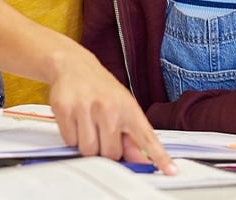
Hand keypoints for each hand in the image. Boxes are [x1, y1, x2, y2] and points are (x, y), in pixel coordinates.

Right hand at [47, 49, 176, 175]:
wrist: (74, 65)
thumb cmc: (102, 90)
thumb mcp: (123, 107)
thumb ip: (132, 136)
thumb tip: (143, 161)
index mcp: (129, 109)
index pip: (146, 138)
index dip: (159, 156)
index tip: (170, 170)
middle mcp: (110, 108)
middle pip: (110, 154)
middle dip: (106, 148)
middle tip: (102, 131)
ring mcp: (86, 108)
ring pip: (88, 150)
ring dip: (87, 144)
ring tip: (88, 124)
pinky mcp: (65, 109)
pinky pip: (69, 142)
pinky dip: (71, 137)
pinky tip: (76, 120)